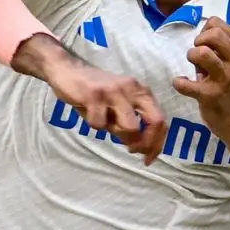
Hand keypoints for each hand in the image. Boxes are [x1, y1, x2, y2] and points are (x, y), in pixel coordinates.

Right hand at [13, 34, 167, 164]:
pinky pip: (99, 124)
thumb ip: (133, 121)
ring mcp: (114, 91)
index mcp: (141, 91)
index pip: (161, 120)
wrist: (68, 70)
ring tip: (105, 123)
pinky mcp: (95, 95)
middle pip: (154, 123)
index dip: (157, 144)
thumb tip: (143, 148)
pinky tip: (88, 112)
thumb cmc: (96, 93)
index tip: (148, 159)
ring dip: (117, 134)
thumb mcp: (120, 104)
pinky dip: (93, 125)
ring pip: (129, 127)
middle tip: (130, 150)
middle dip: (144, 143)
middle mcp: (133, 89)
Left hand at [172, 16, 229, 138]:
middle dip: (199, 40)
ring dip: (192, 56)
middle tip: (198, 54)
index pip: (217, 23)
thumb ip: (221, 48)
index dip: (205, 31)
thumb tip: (201, 35)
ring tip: (193, 66)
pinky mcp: (210, 96)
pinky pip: (186, 84)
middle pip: (213, 34)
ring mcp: (224, 79)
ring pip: (202, 53)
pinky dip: (179, 82)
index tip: (205, 44)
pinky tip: (182, 83)